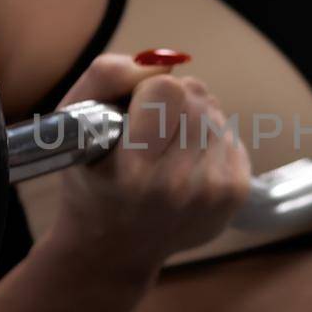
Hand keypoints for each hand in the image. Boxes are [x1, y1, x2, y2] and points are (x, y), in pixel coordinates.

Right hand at [46, 52, 252, 276]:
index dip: (146, 92)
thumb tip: (161, 63)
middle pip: (195, 95)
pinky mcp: (236, 193)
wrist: (113, 248)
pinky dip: (209, 140)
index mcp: (133, 170)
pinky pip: (231, 134)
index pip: (166, 88)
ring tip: (165, 152)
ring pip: (214, 111)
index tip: (131, 115)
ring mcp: (212, 192)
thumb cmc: (90, 178)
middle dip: (171, 104)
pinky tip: (185, 165)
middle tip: (148, 136)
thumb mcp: (75, 121)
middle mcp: (177, 186)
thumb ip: (107, 76)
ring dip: (191, 120)